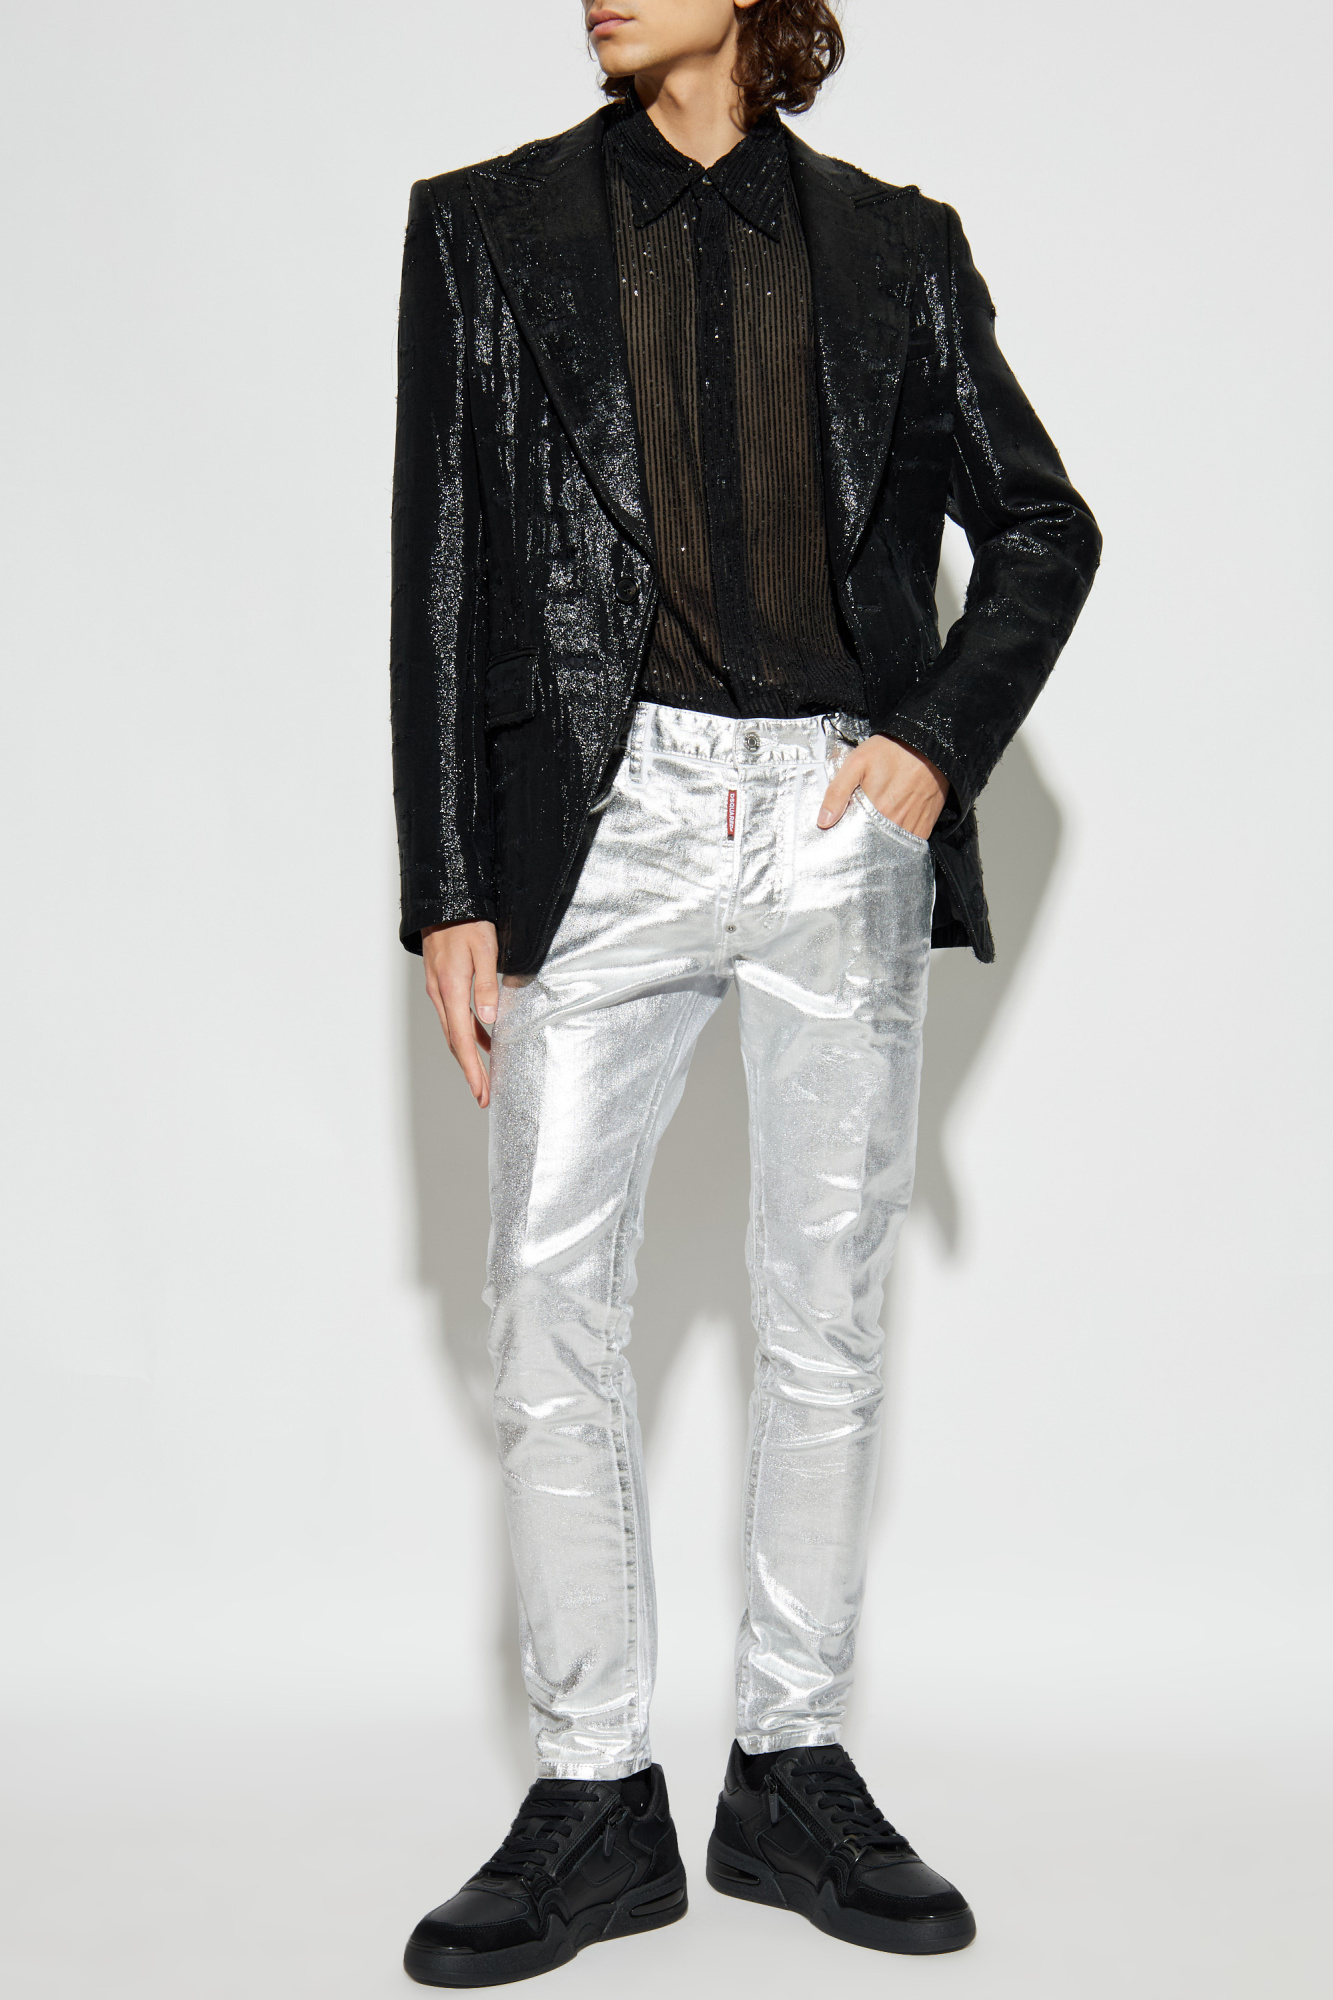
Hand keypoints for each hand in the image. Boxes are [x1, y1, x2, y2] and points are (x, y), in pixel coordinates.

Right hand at [421, 919, 499, 1107]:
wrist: (443, 901)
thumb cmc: (468, 921)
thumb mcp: (485, 950)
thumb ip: (487, 985)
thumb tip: (489, 1019)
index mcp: (451, 989)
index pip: (461, 1040)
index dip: (471, 1069)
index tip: (480, 1092)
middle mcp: (440, 994)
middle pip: (455, 1043)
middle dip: (470, 1072)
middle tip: (483, 1096)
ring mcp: (439, 990)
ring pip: (453, 1031)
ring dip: (468, 1056)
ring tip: (484, 1077)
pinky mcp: (442, 984)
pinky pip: (455, 1017)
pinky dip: (468, 1034)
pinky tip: (484, 1041)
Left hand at [818, 734, 947, 840]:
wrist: (927, 743)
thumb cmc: (891, 750)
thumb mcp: (856, 763)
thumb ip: (837, 792)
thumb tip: (823, 821)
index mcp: (877, 811)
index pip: (856, 838)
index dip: (848, 838)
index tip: (842, 835)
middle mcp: (896, 822)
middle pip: (874, 845)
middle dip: (864, 843)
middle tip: (858, 833)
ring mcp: (913, 825)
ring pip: (892, 846)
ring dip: (882, 844)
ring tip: (874, 833)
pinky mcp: (926, 825)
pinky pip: (911, 844)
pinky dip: (901, 843)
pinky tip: (892, 833)